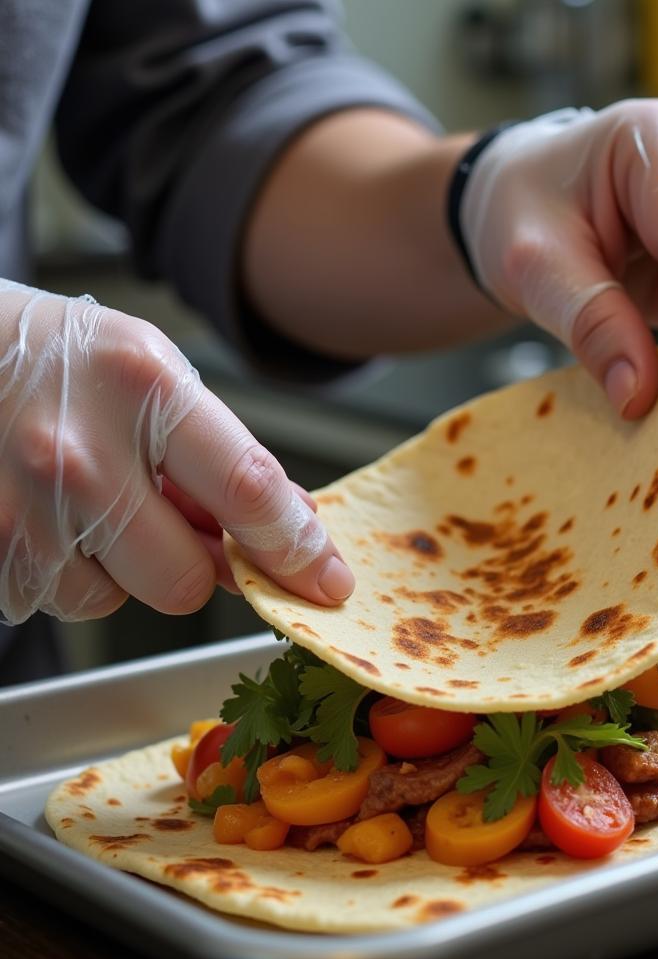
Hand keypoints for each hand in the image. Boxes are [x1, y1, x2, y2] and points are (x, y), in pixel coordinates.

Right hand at [0, 281, 353, 623]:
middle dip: (194, 567)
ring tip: (86, 500)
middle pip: (182, 580)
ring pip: (113, 600)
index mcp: (142, 386)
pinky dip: (66, 569)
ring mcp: (19, 506)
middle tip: (172, 523)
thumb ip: (226, 456)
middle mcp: (76, 451)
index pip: (247, 490)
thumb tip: (294, 526)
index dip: (297, 551)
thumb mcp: (156, 376)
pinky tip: (49, 513)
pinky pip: (54, 598)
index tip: (327, 583)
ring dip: (119, 567)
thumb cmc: (60, 357)